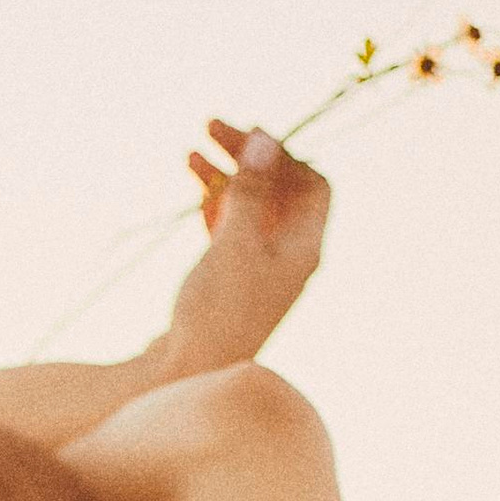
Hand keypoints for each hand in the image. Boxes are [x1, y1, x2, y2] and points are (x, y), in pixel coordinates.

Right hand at [162, 122, 328, 371]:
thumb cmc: (217, 311)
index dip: (285, 154)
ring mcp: (257, 267)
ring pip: (249, 205)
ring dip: (225, 174)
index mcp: (304, 249)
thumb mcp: (236, 243)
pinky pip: (228, 226)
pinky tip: (191, 177)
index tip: (250, 136)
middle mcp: (287, 257)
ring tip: (192, 149)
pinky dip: (213, 201)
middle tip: (211, 126)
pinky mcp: (229, 278)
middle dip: (248, 156)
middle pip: (279, 190)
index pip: (313, 184)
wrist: (186, 374)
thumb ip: (251, 189)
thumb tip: (265, 138)